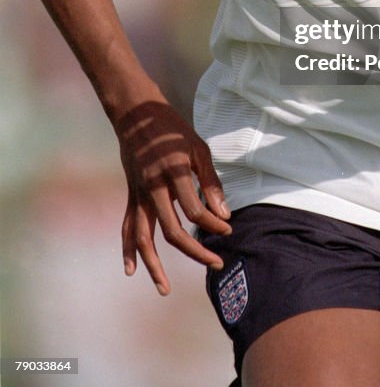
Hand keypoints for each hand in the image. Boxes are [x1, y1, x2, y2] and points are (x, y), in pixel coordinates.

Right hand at [115, 101, 231, 295]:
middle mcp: (153, 188)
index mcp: (174, 173)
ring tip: (164, 288)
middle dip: (196, 251)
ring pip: (144, 237)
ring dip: (154, 265)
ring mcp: (139, 194)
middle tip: (216, 263)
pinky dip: (128, 249)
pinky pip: (128, 226)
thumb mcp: (198, 148)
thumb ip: (210, 182)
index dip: (213, 224)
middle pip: (172, 231)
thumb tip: (224, 214)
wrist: (136, 114)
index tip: (228, 231)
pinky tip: (131, 269)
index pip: (195, 210)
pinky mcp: (132, 196)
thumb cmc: (172, 130)